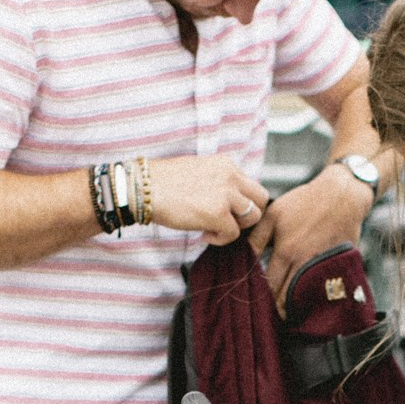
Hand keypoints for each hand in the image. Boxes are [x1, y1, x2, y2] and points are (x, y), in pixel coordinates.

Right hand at [148, 155, 268, 243]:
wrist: (143, 188)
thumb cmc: (163, 182)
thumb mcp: (198, 171)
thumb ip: (218, 181)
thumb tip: (227, 200)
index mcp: (226, 164)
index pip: (250, 185)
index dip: (241, 202)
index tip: (223, 209)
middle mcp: (230, 176)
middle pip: (261, 199)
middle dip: (248, 214)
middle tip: (228, 222)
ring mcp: (226, 194)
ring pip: (253, 216)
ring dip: (236, 227)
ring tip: (214, 228)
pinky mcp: (218, 213)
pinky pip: (233, 233)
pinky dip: (221, 239)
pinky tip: (204, 235)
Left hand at [247, 160, 372, 309]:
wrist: (342, 195)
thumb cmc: (305, 202)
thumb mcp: (274, 214)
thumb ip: (256, 238)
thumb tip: (241, 257)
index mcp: (286, 251)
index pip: (270, 286)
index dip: (261, 298)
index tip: (255, 306)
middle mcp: (304, 263)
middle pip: (287, 298)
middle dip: (276, 309)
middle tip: (268, 315)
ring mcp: (322, 268)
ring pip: (304, 298)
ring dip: (294, 307)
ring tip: (285, 314)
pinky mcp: (337, 268)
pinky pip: (323, 291)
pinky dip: (314, 298)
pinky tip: (306, 301)